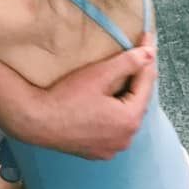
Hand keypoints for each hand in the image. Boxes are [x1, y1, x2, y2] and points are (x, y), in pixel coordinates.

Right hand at [40, 34, 156, 159]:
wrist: (37, 122)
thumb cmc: (67, 97)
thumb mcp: (100, 74)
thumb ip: (128, 63)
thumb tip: (151, 53)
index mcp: (129, 120)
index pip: (146, 83)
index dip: (147, 58)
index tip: (148, 37)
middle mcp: (126, 139)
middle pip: (139, 101)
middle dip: (140, 77)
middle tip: (141, 53)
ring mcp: (112, 148)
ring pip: (127, 116)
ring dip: (128, 95)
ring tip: (128, 73)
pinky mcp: (98, 151)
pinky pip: (115, 128)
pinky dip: (116, 112)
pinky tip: (110, 100)